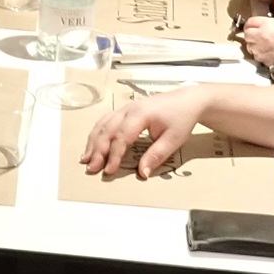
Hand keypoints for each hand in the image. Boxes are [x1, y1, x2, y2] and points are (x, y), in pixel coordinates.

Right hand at [79, 88, 207, 179]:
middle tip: (91, 168)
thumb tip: (142, 173)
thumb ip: (156, 156)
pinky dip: (97, 133)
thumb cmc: (181, 118)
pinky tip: (92, 144)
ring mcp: (126, 108)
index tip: (109, 170)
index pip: (122, 137)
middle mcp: (129, 109)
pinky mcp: (125, 110)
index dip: (114, 155)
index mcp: (141, 114)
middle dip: (98, 150)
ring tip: (86, 158)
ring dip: (93, 142)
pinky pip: (106, 121)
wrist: (188, 100)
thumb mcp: (173, 139)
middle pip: (108, 130)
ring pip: (103, 124)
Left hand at [240, 16, 273, 65]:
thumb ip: (267, 23)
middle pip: (246, 35)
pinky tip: (268, 52)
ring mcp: (260, 48)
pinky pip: (257, 56)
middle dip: (251, 35)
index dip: (250, 25)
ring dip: (254, 46)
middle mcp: (260, 36)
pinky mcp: (263, 58)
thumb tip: (260, 25)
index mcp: (265, 24)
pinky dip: (260, 55)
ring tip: (264, 45)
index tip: (252, 26)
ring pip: (249, 47)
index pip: (249, 22)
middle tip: (258, 36)